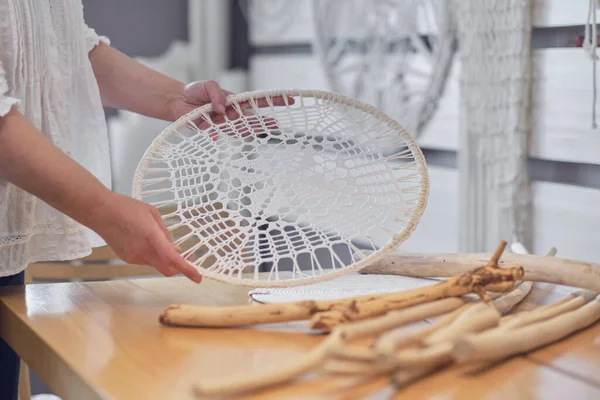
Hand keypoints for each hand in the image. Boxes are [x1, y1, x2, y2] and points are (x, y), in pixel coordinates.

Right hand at [88, 192, 202, 282]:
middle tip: (188, 256)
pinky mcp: (127, 258)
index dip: (187, 269)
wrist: (100, 212)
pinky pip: (146, 260)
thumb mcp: (153, 214)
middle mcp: (142, 251)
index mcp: (151, 236)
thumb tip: (175, 248)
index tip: (198, 277)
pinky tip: (145, 240)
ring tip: (160, 239)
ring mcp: (133, 257)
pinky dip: (152, 255)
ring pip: (156, 264)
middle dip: (179, 267)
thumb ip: (165, 233)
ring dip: (164, 257)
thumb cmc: (127, 208)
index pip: (172, 259)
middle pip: (167, 269)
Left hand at [168, 80, 294, 124]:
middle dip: (264, 123)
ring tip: (250, 130)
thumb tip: (223, 108)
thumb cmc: (195, 92)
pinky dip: (213, 132)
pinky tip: (211, 133)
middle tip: (276, 125)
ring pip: (238, 129)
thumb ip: (217, 94)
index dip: (273, 101)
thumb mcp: (208, 85)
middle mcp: (232, 113)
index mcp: (236, 101)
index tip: (289, 100)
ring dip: (242, 129)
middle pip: (252, 119)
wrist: (177, 101)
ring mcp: (223, 123)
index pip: (257, 101)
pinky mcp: (211, 130)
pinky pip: (216, 133)